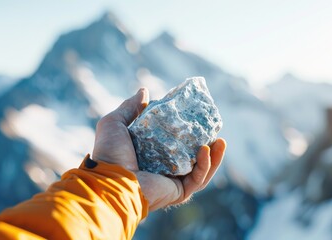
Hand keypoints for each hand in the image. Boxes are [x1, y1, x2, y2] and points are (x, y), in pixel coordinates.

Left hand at [92, 88, 225, 210]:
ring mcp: (172, 181)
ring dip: (214, 156)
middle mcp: (163, 168)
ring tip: (221, 140)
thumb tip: (145, 90)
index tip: (197, 117)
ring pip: (201, 169)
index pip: (175, 141)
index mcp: (151, 153)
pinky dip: (206, 165)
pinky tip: (206, 149)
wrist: (109, 179)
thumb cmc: (110, 153)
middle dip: (207, 144)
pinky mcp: (178, 191)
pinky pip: (198, 179)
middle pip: (192, 156)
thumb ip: (130, 107)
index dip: (187, 130)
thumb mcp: (116, 123)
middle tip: (215, 130)